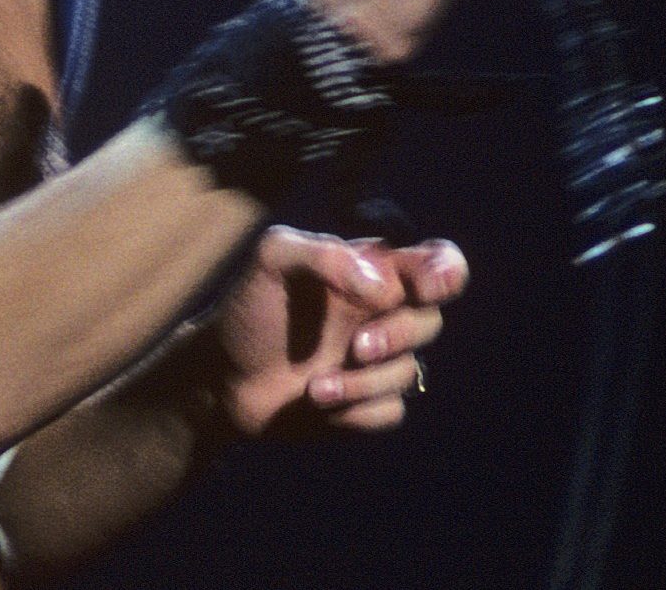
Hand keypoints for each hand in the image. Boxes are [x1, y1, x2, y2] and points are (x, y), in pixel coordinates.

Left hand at [196, 226, 471, 437]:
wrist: (219, 377)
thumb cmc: (248, 311)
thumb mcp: (272, 260)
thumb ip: (325, 254)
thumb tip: (383, 288)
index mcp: (372, 273)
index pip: (438, 263)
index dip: (446, 272)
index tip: (424, 287)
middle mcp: (382, 315)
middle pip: (431, 322)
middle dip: (398, 336)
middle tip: (355, 347)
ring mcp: (376, 363)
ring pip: (409, 374)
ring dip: (362, 383)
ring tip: (314, 387)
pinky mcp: (365, 404)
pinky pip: (391, 411)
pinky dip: (357, 410)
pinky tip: (319, 403)